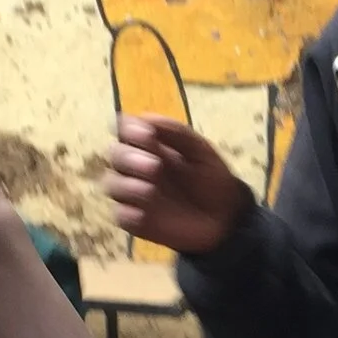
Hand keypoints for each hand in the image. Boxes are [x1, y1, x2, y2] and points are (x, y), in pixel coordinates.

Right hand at [103, 114, 253, 256]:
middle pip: (115, 155)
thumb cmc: (212, 179)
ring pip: (111, 184)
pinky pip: (120, 216)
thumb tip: (145, 117)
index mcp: (149, 145)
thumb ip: (175, 132)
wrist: (226, 217)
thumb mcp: (200, 150)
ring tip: (150, 190)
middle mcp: (136, 167)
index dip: (128, 129)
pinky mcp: (135, 220)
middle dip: (129, 157)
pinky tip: (142, 214)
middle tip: (155, 166)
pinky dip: (127, 213)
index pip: (124, 130)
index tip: (147, 135)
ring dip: (126, 184)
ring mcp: (133, 194)